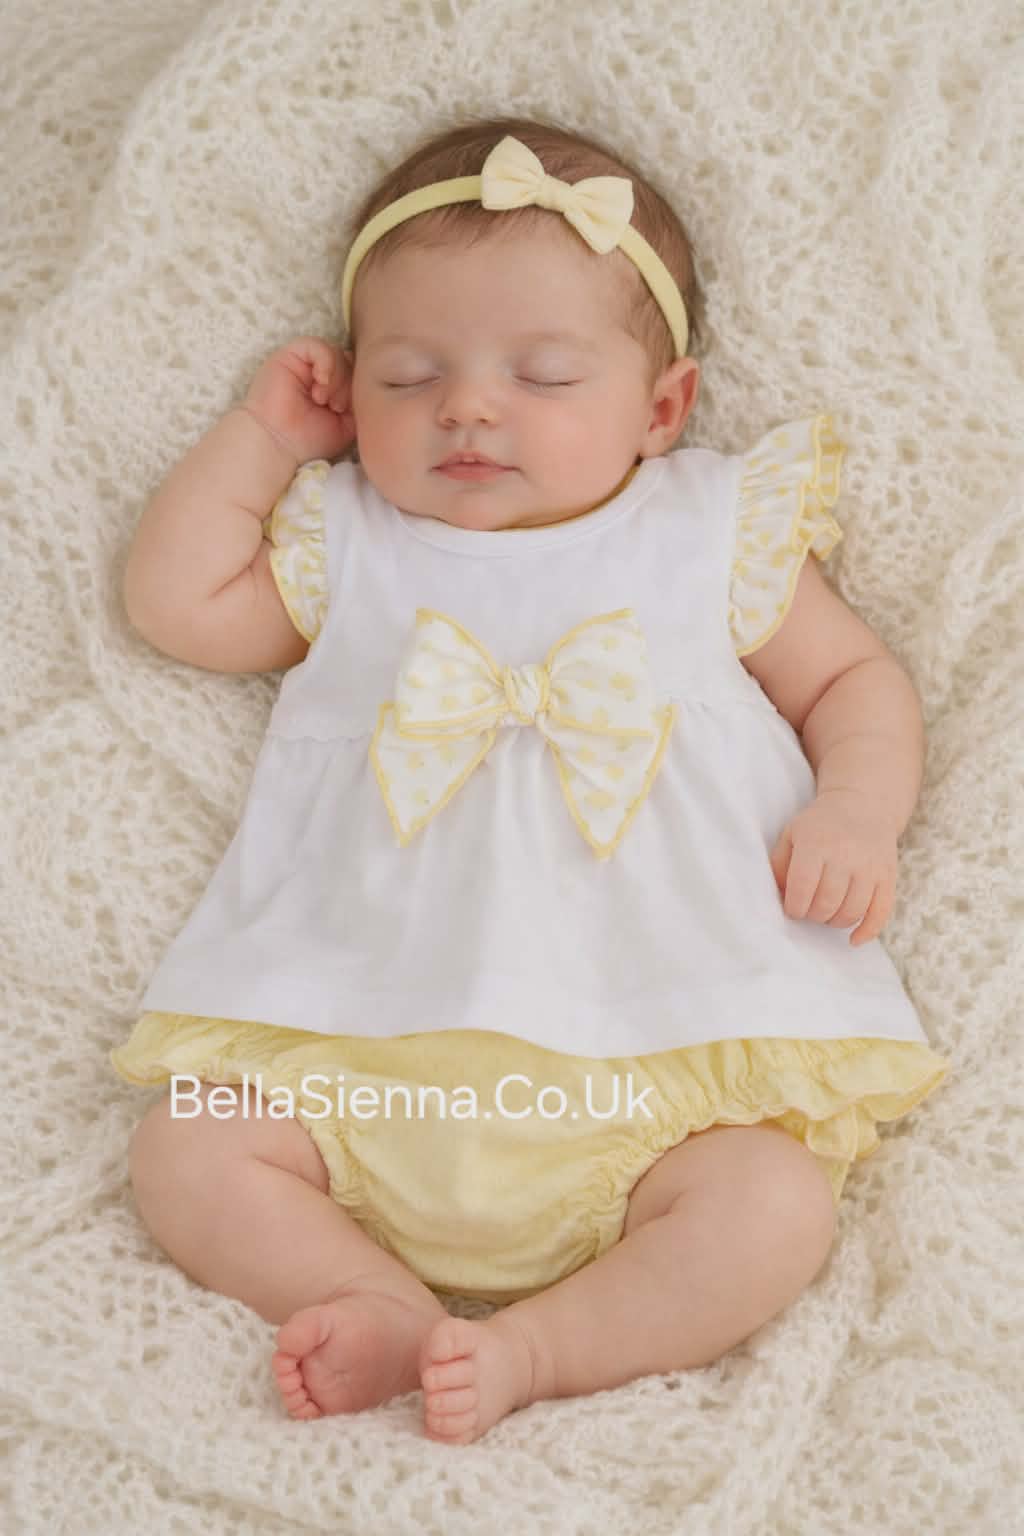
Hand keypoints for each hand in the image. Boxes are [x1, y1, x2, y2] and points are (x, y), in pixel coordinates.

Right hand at [241, 335, 355, 466]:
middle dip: (348, 384)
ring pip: (337, 353)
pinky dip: (326, 363)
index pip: (358, 373)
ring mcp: (305, 363)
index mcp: (334, 387)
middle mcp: (320, 372)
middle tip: (336, 407)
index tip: (349, 411)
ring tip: (324, 400)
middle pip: (350, 361)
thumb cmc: (310, 439)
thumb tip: (366, 380)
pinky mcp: (291, 354)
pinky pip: (318, 346)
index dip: (359, 387)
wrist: (279, 443)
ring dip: (337, 378)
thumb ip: (360, 402)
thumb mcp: (348, 424)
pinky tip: (320, 382)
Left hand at [768, 790, 898, 945]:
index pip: (802, 889)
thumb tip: (778, 899)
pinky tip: (853, 939)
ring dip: (834, 922)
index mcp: (816, 844)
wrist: (863, 806)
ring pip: (851, 912)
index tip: (792, 909)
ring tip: (826, 914)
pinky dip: (867, 932)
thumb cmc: (819, 826)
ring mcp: (869, 867)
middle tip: (809, 910)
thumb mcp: (791, 835)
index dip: (794, 908)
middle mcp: (845, 855)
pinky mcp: (888, 876)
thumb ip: (779, 866)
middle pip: (826, 904)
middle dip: (813, 916)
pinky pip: (881, 913)